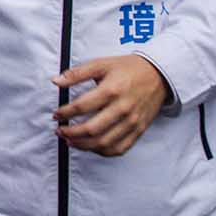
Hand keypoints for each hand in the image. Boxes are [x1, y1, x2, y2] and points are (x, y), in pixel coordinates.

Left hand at [53, 55, 171, 156]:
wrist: (159, 75)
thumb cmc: (129, 68)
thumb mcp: (102, 64)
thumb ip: (77, 73)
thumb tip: (56, 81)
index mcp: (111, 90)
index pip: (82, 106)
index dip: (65, 112)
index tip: (56, 114)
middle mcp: (122, 108)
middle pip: (92, 129)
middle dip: (71, 132)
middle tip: (60, 130)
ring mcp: (132, 122)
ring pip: (104, 142)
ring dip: (83, 145)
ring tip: (70, 141)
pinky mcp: (138, 130)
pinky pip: (119, 148)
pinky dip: (103, 152)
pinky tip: (91, 147)